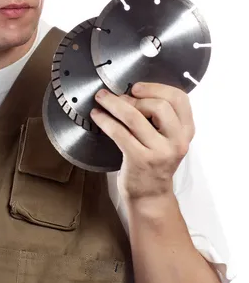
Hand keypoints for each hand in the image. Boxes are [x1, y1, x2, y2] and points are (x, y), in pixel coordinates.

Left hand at [90, 82, 194, 202]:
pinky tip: (97, 115)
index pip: (180, 99)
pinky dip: (105, 120)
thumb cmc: (154, 160)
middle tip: (117, 98)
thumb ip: (159, 116)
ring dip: (113, 104)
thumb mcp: (166, 137)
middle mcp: (177, 141)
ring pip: (135, 117)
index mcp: (186, 131)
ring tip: (101, 99)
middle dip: (133, 98)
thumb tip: (128, 91)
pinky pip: (119, 132)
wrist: (150, 195)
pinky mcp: (140, 160)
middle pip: (158, 105)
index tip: (136, 87)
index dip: (156, 88)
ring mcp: (160, 152)